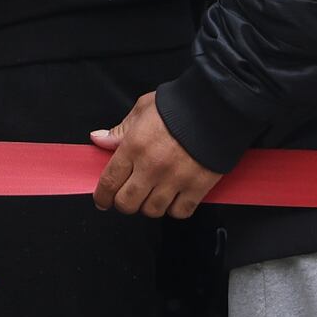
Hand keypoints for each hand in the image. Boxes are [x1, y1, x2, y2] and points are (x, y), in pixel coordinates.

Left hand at [90, 89, 224, 218]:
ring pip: (152, 210)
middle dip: (123, 203)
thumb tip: (98, 139)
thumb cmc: (180, 105)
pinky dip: (174, 209)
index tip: (102, 200)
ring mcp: (175, 179)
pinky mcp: (197, 186)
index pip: (109, 182)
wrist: (218, 106)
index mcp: (134, 147)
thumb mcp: (143, 109)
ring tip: (152, 195)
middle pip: (127, 203)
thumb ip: (120, 130)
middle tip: (128, 197)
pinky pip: (179, 212)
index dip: (102, 196)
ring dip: (149, 206)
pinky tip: (174, 199)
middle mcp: (152, 167)